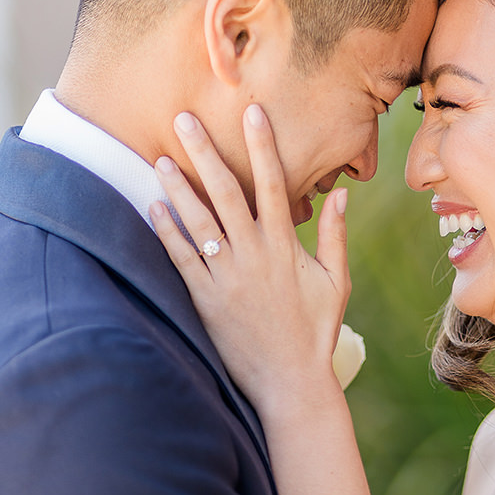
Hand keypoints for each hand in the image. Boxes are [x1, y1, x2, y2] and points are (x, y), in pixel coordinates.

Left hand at [150, 106, 350, 411]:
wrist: (291, 383)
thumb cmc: (316, 332)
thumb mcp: (337, 283)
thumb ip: (337, 238)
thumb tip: (342, 197)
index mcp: (286, 247)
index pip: (271, 184)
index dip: (261, 145)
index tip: (251, 112)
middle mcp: (254, 256)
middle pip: (225, 193)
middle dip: (204, 152)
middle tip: (184, 118)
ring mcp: (227, 278)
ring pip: (198, 222)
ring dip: (177, 187)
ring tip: (159, 157)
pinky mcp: (206, 301)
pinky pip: (182, 260)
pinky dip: (166, 232)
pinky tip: (152, 207)